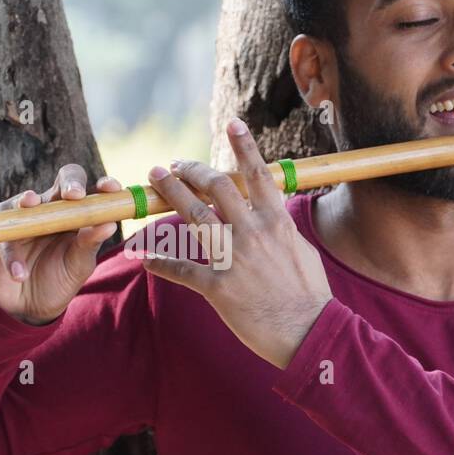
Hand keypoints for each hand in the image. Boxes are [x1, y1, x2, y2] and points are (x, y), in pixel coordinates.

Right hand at [0, 165, 121, 325]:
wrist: (27, 307)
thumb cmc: (57, 279)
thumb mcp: (78, 265)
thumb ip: (89, 244)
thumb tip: (110, 224)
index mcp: (76, 214)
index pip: (91, 191)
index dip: (101, 185)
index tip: (110, 188)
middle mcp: (51, 208)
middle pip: (63, 180)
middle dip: (70, 182)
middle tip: (74, 195)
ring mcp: (23, 216)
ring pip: (25, 199)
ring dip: (29, 204)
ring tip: (31, 207)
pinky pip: (4, 234)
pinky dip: (11, 254)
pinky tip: (19, 273)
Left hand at [141, 118, 333, 368]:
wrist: (309, 331)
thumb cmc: (309, 294)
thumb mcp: (300, 250)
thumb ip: (280, 228)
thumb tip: (273, 212)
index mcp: (276, 221)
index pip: (256, 174)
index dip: (243, 146)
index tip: (231, 123)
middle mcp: (253, 233)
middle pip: (216, 188)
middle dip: (191, 170)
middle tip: (174, 164)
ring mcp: (234, 259)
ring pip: (194, 217)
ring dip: (171, 194)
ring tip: (155, 179)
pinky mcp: (218, 287)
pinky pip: (182, 270)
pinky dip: (160, 263)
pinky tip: (144, 259)